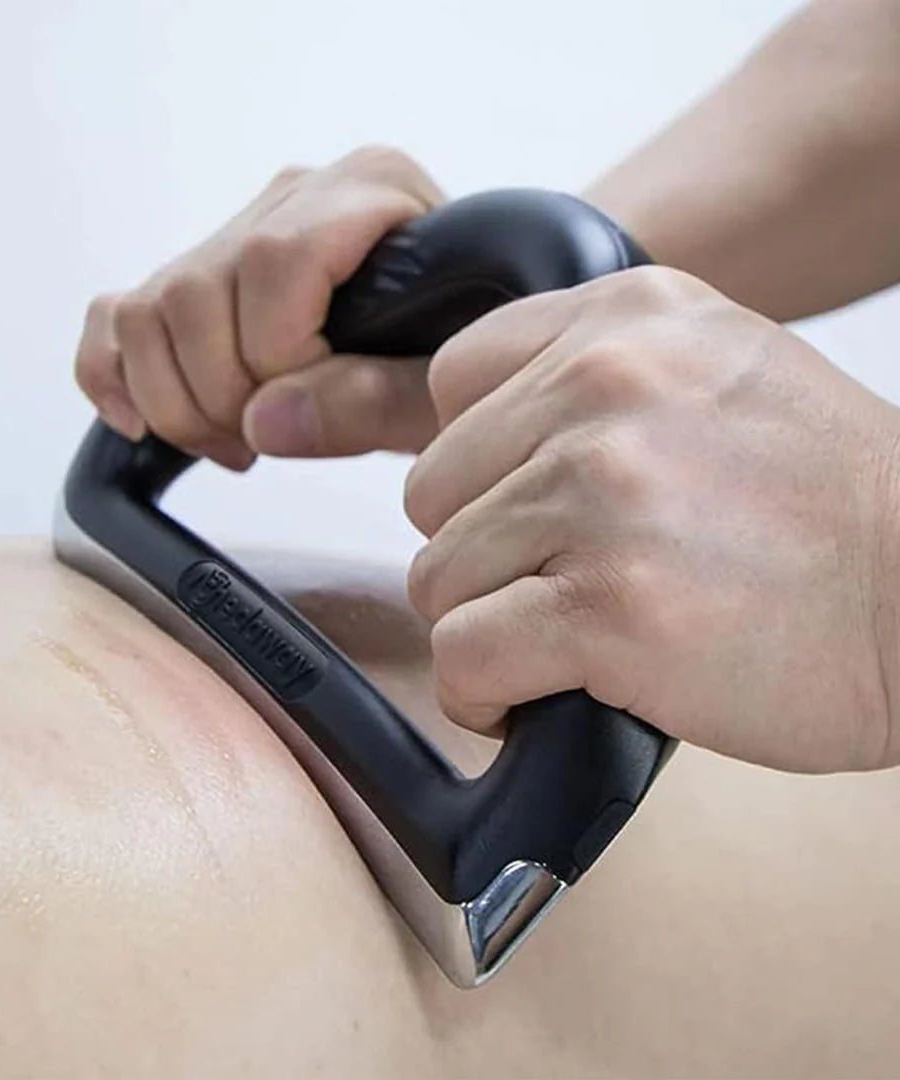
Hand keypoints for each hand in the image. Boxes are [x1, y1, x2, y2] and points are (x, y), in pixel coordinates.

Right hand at [75, 146, 443, 468]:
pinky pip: (115, 317)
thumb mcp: (449, 391)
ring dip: (175, 403)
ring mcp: (240, 232)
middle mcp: (297, 196)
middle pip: (196, 292)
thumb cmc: (466, 363)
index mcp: (371, 188)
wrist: (460, 349)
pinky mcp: (198, 275)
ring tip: (237, 443)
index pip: (276, 261)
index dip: (280, 354)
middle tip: (269, 443)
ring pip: (146, 310)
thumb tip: (262, 419)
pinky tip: (151, 426)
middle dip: (222, 397)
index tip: (315, 401)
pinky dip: (115, 379)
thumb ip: (378, 399)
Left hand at [404, 266, 899, 772]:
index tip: (524, 509)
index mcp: (629, 316)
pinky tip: (537, 696)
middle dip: (481, 552)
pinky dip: (484, 691)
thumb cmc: (832, 505)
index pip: (455, 381)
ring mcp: (603, 491)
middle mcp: (607, 384)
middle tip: (552, 588)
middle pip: (434, 488)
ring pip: (440, 576)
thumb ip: (600, 380)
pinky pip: (464, 654)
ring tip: (559, 644)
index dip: (477, 463)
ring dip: (484, 625)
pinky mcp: (607, 604)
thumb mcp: (721, 374)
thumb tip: (483, 446)